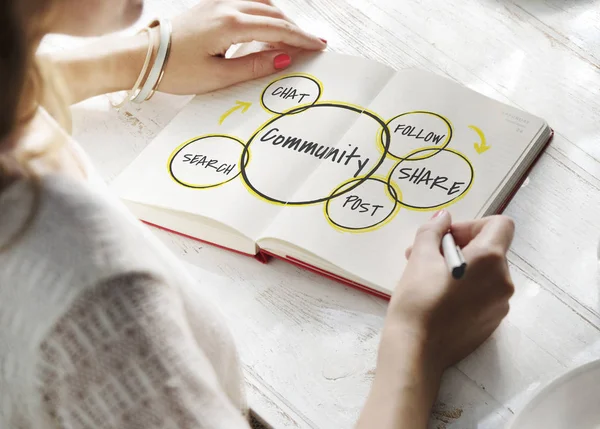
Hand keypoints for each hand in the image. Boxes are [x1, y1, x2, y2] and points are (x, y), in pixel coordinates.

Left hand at [49, 0, 324, 103]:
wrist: (143, 57)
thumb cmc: (176, 69)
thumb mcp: (219, 76)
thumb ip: (254, 66)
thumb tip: (284, 59)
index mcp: (232, 25)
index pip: (278, 30)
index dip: (302, 39)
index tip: (319, 47)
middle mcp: (227, 8)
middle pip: (274, 14)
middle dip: (296, 29)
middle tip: (313, 44)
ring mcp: (218, 3)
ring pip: (261, 5)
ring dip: (280, 19)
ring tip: (293, 37)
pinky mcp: (209, 6)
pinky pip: (246, 2)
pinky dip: (263, 11)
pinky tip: (266, 23)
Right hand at [357, 211, 514, 428]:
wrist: (416, 350)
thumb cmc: (417, 299)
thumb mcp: (420, 257)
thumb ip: (433, 230)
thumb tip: (443, 217)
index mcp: (491, 259)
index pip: (500, 224)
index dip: (472, 224)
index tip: (446, 238)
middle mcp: (504, 281)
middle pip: (490, 249)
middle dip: (460, 247)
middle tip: (425, 256)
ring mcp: (501, 305)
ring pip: (485, 273)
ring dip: (461, 268)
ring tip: (428, 278)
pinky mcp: (492, 323)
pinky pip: (483, 294)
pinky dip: (466, 289)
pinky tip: (439, 299)